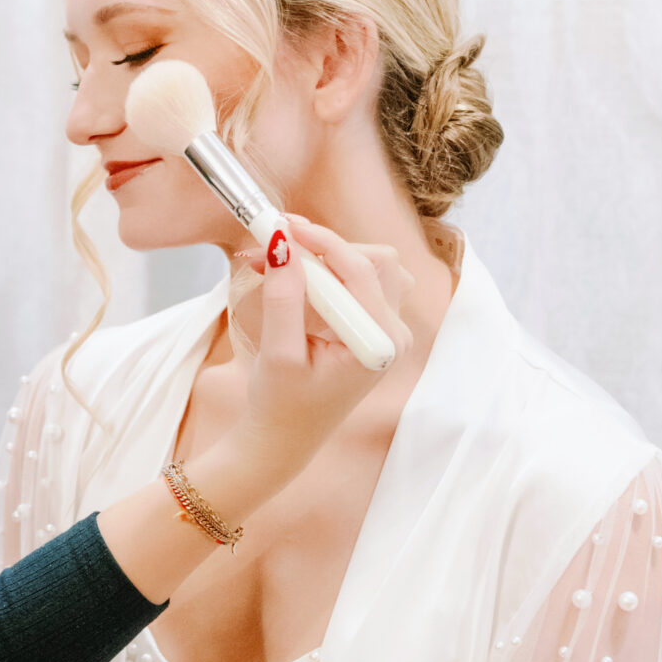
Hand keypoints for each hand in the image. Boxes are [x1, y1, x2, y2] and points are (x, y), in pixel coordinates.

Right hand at [221, 217, 412, 478]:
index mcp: (378, 343)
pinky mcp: (371, 327)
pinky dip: (323, 272)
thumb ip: (283, 297)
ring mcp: (385, 331)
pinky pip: (356, 282)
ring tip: (270, 261)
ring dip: (321, 257)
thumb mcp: (278, 352)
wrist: (285, 439)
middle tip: (269, 242)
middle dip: (319, 247)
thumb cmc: (281, 405)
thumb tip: (281, 241)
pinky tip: (286, 276)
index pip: (360, 270)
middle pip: (370, 260)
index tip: (279, 223)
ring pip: (365, 266)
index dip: (320, 240)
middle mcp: (392, 334)